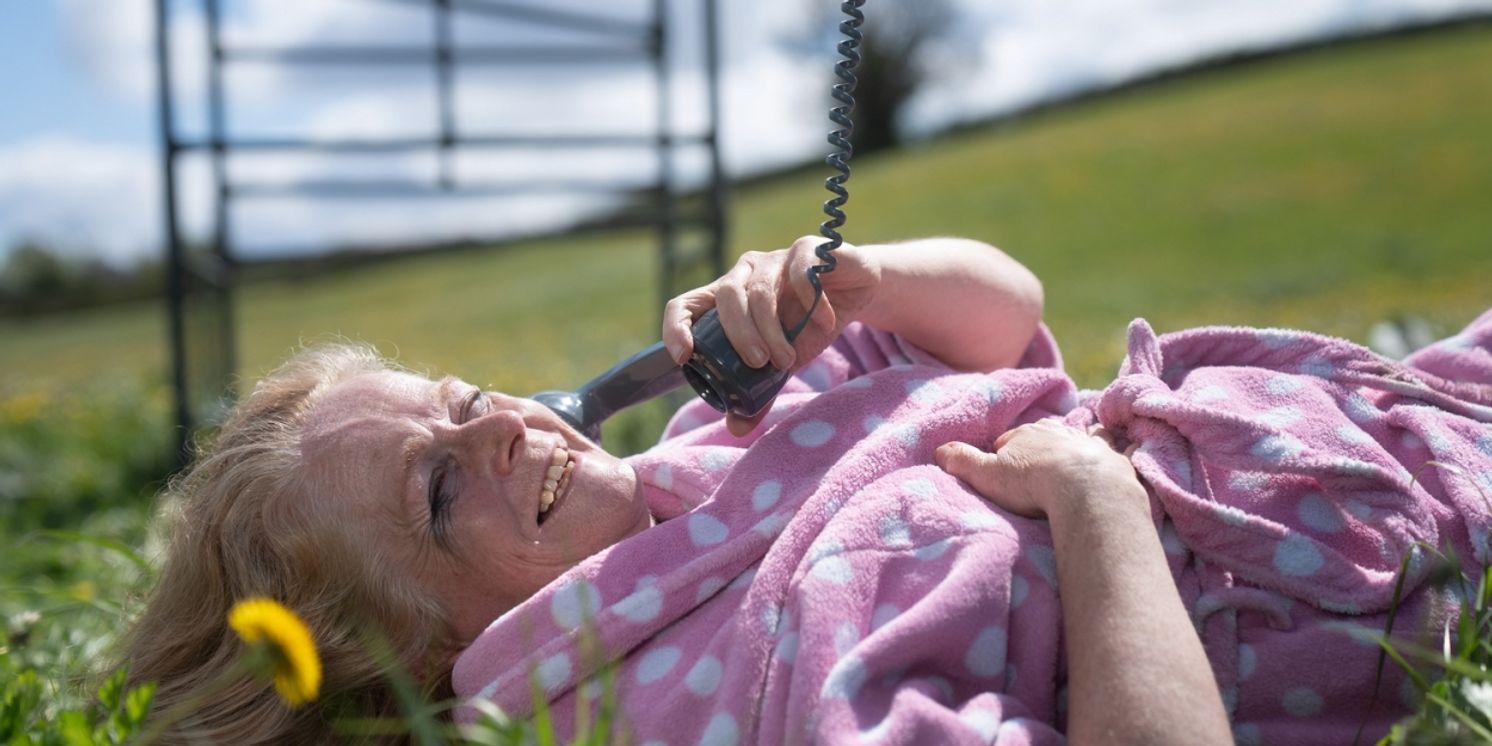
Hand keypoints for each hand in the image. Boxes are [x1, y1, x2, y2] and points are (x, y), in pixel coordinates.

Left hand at [662, 235, 880, 434]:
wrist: (856, 293)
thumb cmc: (809, 326)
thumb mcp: (784, 362)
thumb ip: (761, 391)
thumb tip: (736, 428)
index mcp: (725, 298)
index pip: (685, 305)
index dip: (676, 328)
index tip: (684, 357)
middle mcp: (744, 273)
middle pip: (726, 297)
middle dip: (739, 335)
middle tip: (758, 363)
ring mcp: (773, 258)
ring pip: (759, 290)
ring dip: (771, 328)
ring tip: (786, 358)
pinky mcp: (806, 250)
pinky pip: (800, 274)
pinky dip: (810, 303)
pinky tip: (822, 322)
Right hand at [934, 420, 1143, 519]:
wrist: (1086, 490)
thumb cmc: (1033, 483)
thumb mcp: (988, 475)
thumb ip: (963, 462)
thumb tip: (938, 449)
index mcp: (1025, 434)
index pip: (1008, 440)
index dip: (1004, 455)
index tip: (1004, 472)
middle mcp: (1057, 432)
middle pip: (1043, 435)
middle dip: (1039, 446)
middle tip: (1035, 468)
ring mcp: (1087, 443)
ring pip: (1077, 437)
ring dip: (1074, 445)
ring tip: (1071, 459)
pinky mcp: (1113, 459)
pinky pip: (1113, 448)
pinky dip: (1112, 449)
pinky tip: (1113, 454)